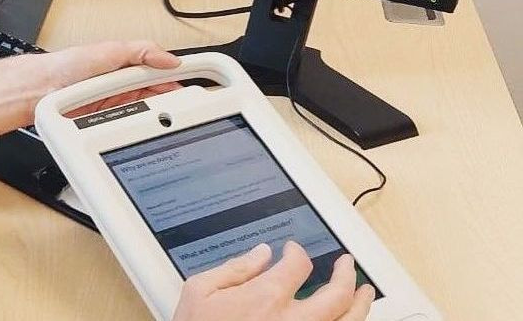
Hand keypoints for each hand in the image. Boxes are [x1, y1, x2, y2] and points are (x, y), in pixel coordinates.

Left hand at [42, 40, 182, 116]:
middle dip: (173, 100)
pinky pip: (131, 124)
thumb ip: (140, 51)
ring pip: (147, 110)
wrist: (40, 89)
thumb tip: (170, 59)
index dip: (178, 77)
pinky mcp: (107, 120)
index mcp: (127, 64)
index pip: (161, 71)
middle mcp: (123, 83)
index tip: (199, 82)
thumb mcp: (108, 51)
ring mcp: (116, 103)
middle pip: (158, 93)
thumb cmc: (67, 66)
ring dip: (158, 115)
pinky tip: (149, 129)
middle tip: (189, 108)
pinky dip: (141, 127)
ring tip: (173, 119)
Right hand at [173, 242, 374, 320]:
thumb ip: (234, 268)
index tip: (293, 251)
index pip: (297, 265)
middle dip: (346, 275)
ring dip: (361, 305)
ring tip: (365, 293)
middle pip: (336, 295)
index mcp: (265, 298)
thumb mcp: (199, 290)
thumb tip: (261, 253)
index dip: (297, 252)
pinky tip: (347, 320)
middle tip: (347, 264)